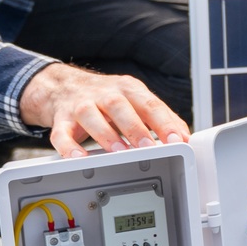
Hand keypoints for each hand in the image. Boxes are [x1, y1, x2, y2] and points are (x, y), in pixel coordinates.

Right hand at [20, 63, 189, 158]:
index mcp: (129, 89)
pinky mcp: (62, 120)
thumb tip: (184, 135)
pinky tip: (79, 157)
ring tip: (120, 152)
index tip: (177, 140)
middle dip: (136, 127)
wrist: (65, 88)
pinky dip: (68, 147)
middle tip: (149, 146)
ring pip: (91, 116)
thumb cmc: (108, 98)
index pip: (150, 104)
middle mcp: (105, 94)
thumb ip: (161, 117)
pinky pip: (62, 134)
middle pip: (120, 106)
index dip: (164, 122)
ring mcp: (81, 106)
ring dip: (106, 135)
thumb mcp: (137, 100)